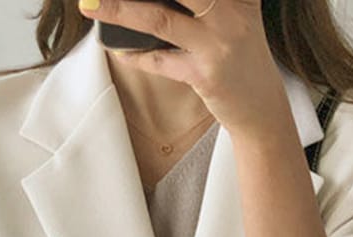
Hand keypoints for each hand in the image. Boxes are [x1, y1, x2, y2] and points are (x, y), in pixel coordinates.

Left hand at [77, 0, 287, 135]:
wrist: (262, 110)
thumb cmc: (241, 60)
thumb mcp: (236, 16)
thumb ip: (207, 2)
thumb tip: (154, 0)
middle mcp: (231, 12)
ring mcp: (218, 44)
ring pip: (159, 18)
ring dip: (120, 10)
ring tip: (90, 4)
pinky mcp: (205, 75)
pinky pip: (160, 61)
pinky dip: (136, 56)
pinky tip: (119, 49)